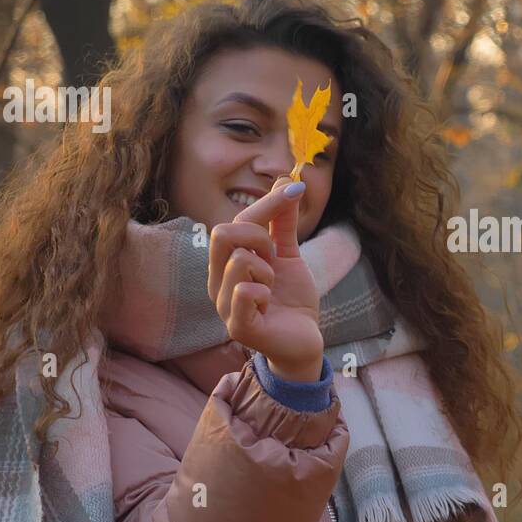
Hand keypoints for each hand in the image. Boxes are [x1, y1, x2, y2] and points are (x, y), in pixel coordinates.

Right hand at [208, 176, 323, 381]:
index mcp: (225, 262)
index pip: (235, 220)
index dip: (267, 203)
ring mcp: (223, 305)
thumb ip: (282, 223)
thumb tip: (286, 181)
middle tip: (275, 259)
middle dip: (259, 238)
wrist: (305, 340)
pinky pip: (244, 293)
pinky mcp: (237, 327)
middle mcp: (217, 281)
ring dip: (267, 271)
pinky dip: (265, 293)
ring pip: (238, 261)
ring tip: (273, 288)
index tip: (294, 190)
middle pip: (223, 234)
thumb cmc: (291, 299)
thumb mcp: (289, 255)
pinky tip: (270, 306)